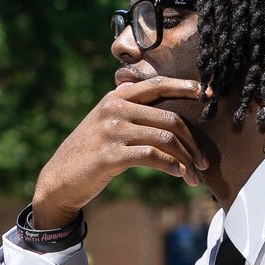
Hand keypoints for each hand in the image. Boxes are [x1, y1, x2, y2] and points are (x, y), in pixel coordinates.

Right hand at [27, 74, 208, 224]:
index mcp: (116, 98)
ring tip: (195, 175)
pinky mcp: (110, 156)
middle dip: (193, 142)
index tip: (207, 93)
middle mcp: (114, 110)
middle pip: (169, 118)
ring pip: (165, 139)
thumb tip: (144, 87)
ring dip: (186, 159)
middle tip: (204, 161)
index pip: (157, 84)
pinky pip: (151, 156)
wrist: (58, 180)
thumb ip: (123, 106)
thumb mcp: (102, 122)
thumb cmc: (86, 153)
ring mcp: (112, 132)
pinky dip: (170, 166)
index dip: (185, 87)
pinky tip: (178, 174)